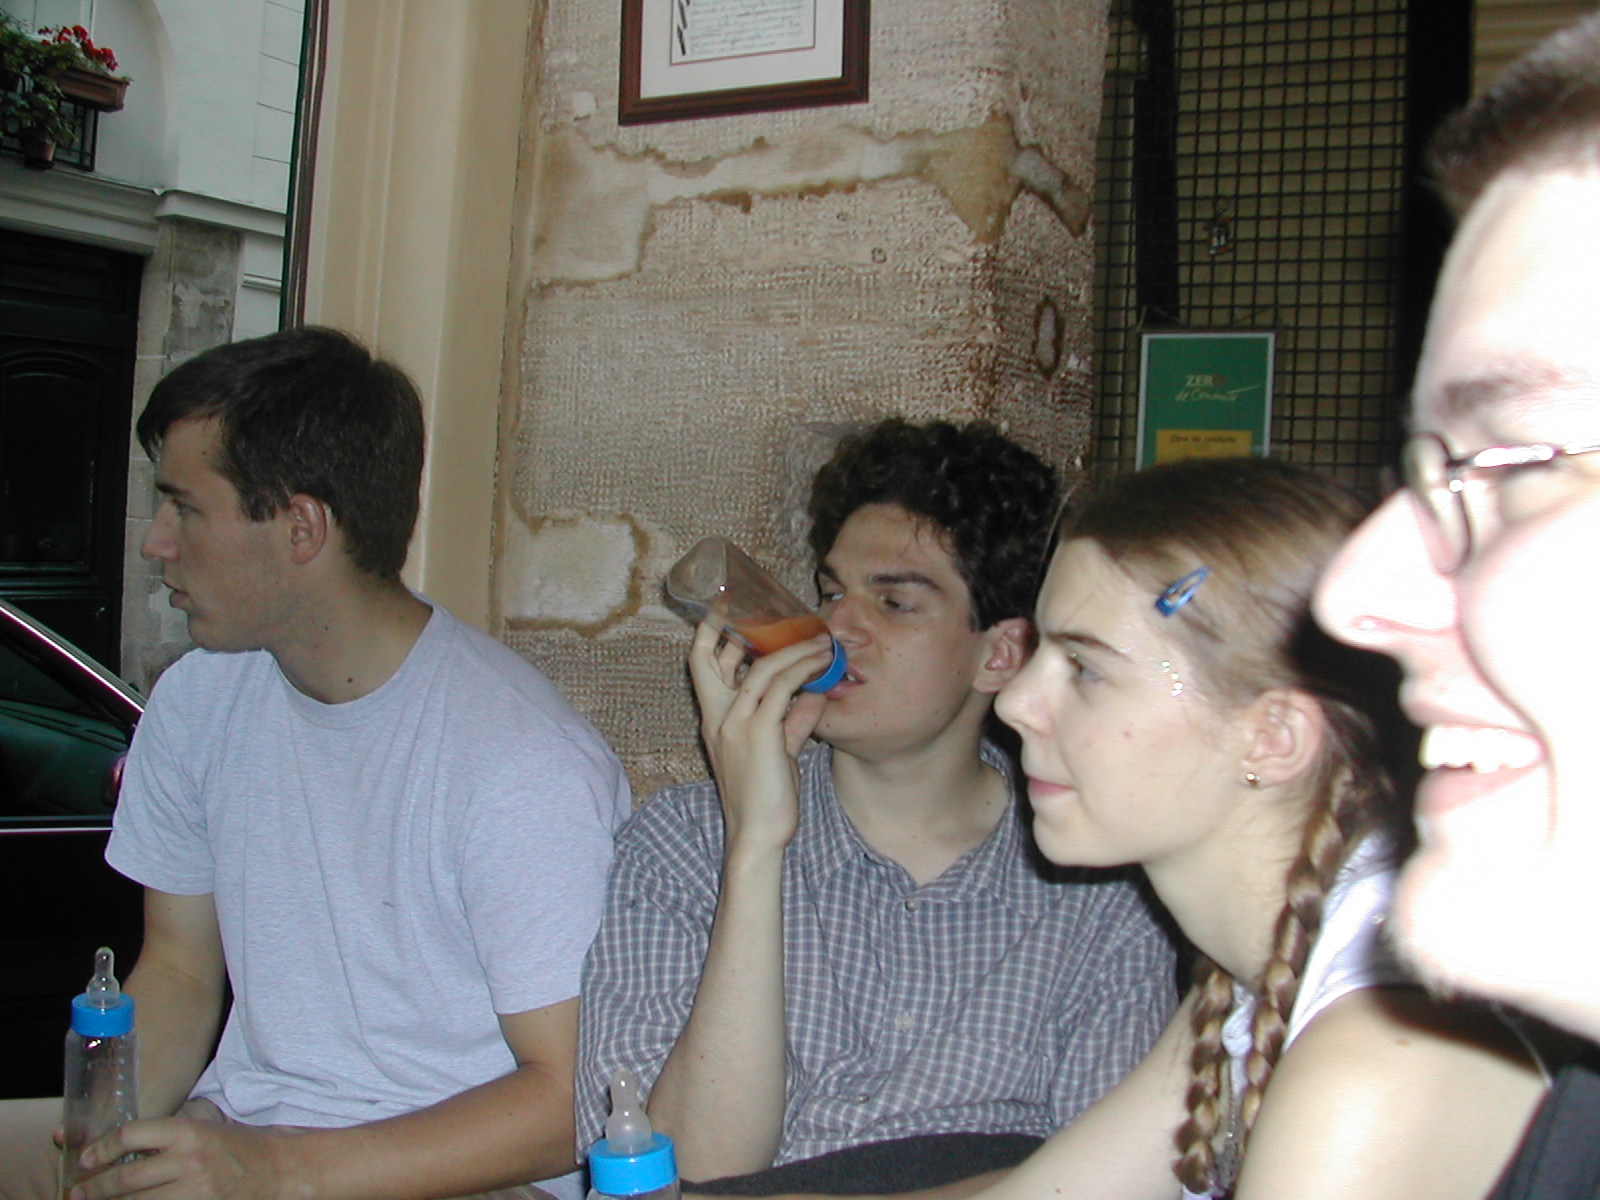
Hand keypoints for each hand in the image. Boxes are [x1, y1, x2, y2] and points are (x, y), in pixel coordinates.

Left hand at [70, 1117, 297, 1199]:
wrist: (279, 1168)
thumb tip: (126, 1142)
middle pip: (126, 1178)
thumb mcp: (207, 1125)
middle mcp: (188, 1160)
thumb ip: (172, 1130)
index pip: (131, 1135)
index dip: (101, 1149)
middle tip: (76, 1193)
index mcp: (188, 1131)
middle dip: (94, 1189)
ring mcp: (195, 1190)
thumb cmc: (240, 1145)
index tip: (87, 1159)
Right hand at [688, 619, 831, 851]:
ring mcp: (736, 724)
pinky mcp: (760, 733)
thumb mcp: (778, 753)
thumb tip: (814, 697)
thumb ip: (792, 722)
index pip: (702, 668)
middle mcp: (719, 718)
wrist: (758, 835)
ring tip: (820, 640)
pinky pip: (782, 688)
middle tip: (754, 603)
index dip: (712, 636)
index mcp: (714, 721)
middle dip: (725, 625)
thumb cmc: (766, 799)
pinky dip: (803, 670)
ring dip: (794, 648)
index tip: (730, 613)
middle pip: (708, 658)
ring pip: (762, 668)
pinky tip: (822, 664)